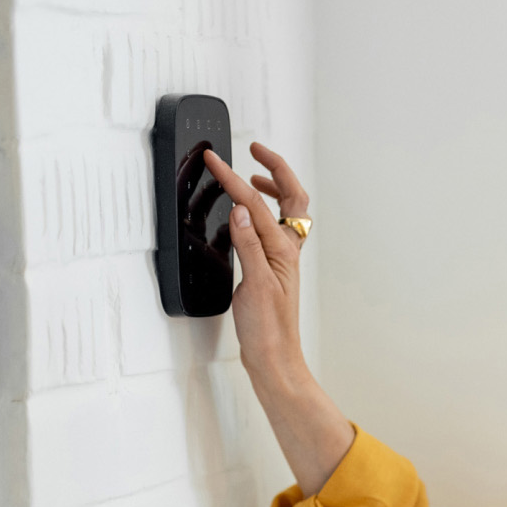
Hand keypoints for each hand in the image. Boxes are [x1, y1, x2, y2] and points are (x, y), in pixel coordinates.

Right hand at [199, 142, 310, 377]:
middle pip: (292, 198)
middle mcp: (287, 250)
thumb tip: (242, 209)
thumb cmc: (267, 328)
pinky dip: (264, 211)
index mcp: (283, 250)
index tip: (215, 159)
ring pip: (287, 212)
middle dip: (276, 169)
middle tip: (255, 149)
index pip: (257, 204)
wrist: (273, 357)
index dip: (234, 178)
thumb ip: (248, 245)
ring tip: (255, 176)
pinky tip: (249, 216)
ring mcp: (281, 259)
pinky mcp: (272, 269)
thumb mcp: (255, 284)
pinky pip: (274, 229)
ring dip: (275, 188)